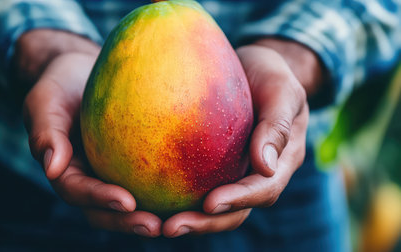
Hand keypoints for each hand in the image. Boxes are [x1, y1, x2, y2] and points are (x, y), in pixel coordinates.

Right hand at [20, 30, 160, 236]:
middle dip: (128, 221)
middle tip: (155, 227)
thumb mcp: (45, 101)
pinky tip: (192, 191)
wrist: (80, 71)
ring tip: (178, 221)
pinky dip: (166, 188)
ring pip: (130, 202)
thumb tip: (51, 168)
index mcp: (65, 170)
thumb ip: (45, 132)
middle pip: (105, 209)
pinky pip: (149, 177)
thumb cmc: (61, 83)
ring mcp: (111, 171)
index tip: (127, 201)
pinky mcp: (132, 162)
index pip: (78, 191)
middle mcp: (88, 177)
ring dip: (150, 214)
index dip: (100, 199)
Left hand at [162, 39, 321, 237]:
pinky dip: (178, 197)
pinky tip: (150, 198)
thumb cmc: (271, 74)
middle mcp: (258, 174)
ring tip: (157, 225)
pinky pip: (198, 185)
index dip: (239, 200)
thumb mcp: (282, 90)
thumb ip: (277, 125)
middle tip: (171, 227)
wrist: (256, 67)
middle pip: (236, 210)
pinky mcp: (215, 164)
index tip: (209, 203)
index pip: (263, 189)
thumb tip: (265, 166)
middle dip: (206, 223)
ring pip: (216, 206)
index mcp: (281, 161)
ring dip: (190, 219)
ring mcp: (236, 171)